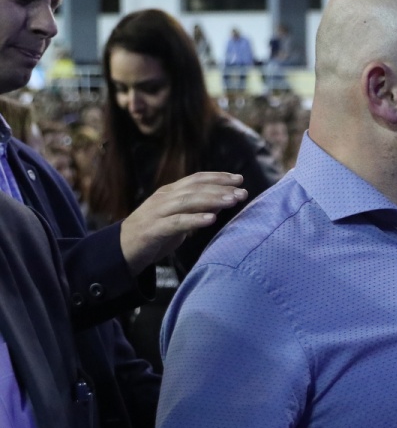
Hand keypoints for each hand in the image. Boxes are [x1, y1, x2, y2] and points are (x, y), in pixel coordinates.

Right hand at [119, 172, 247, 273]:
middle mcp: (164, 198)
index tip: (239, 179)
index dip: (218, 177)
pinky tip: (212, 219)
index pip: (196, 179)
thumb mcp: (178, 217)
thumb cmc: (155, 233)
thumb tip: (223, 201)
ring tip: (233, 201)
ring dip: (212, 200)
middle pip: (195, 188)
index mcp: (169, 192)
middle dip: (221, 188)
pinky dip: (195, 220)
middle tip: (242, 192)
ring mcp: (157, 212)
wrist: (122, 250)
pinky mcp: (153, 230)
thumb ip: (197, 208)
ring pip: (188, 201)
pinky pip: (177, 223)